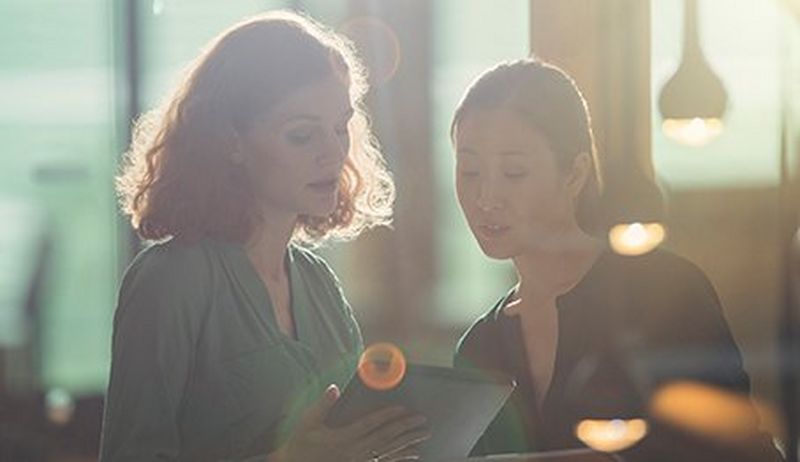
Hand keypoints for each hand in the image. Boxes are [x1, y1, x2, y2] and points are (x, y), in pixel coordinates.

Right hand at [269, 384, 430, 461]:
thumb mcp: (307, 422)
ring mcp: (359, 461)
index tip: (403, 409)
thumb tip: (334, 388)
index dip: (388, 416)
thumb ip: (322, 405)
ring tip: (423, 434)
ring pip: (389, 451)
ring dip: (408, 442)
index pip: (370, 425)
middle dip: (405, 428)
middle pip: (385, 438)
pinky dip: (400, 457)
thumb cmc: (300, 444)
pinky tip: (412, 453)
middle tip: (422, 420)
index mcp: (343, 438)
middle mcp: (354, 451)